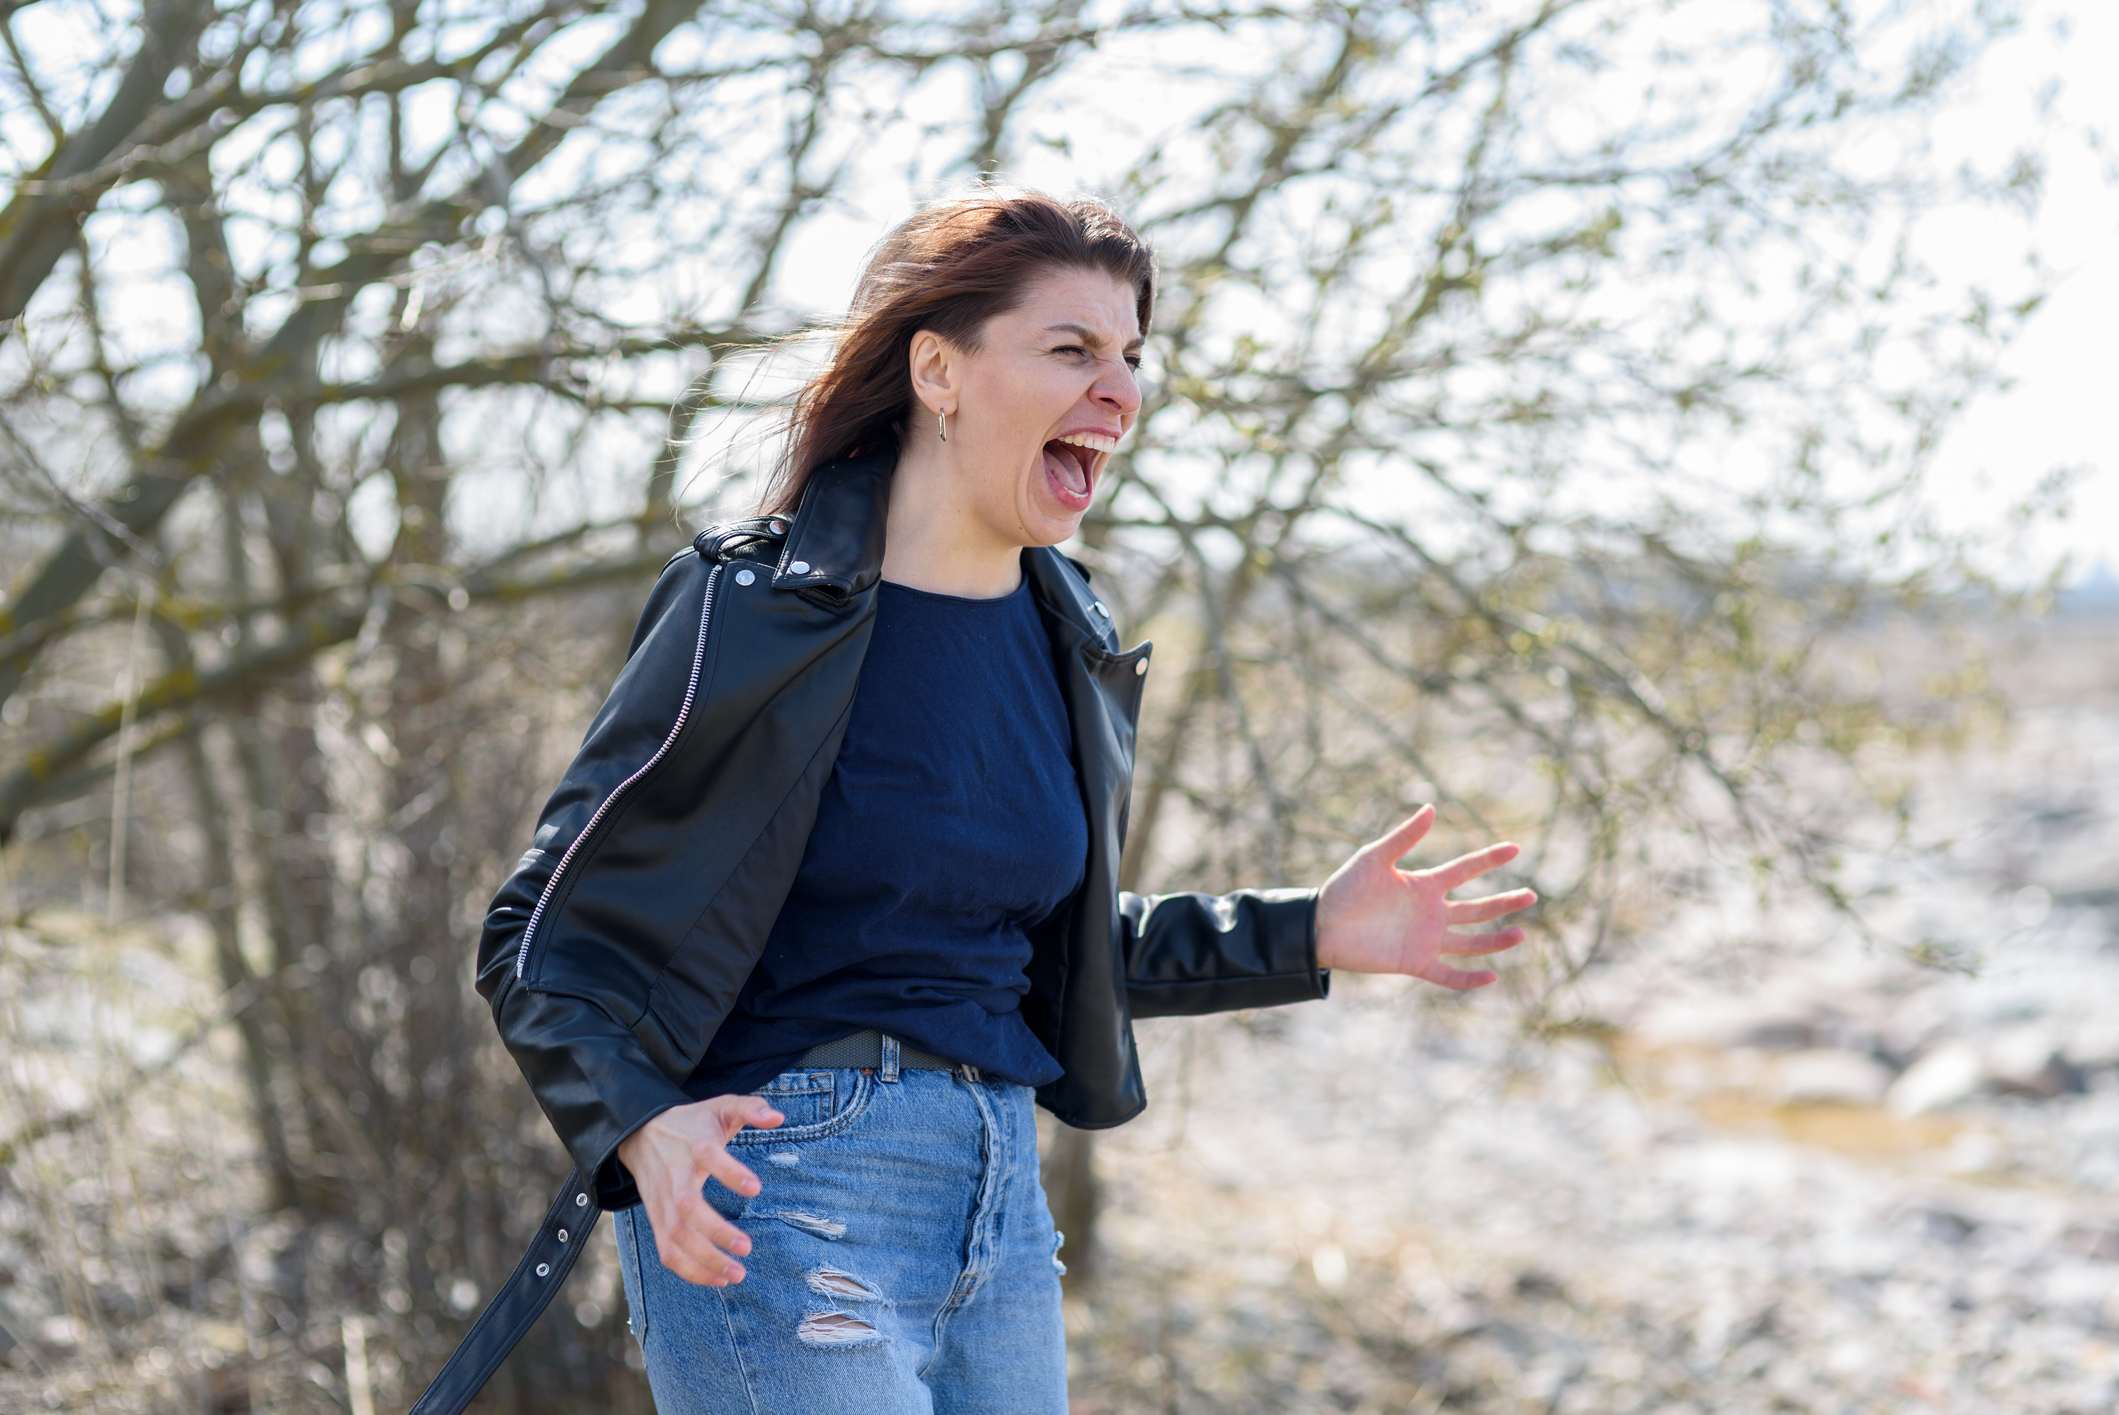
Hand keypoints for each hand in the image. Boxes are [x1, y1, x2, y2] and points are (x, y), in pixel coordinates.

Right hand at [616, 1094, 783, 1285]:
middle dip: (715, 1231)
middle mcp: (675, 1175)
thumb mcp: (720, 1105)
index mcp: (693, 1145)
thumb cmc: (692, 1122)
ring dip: (703, 1260)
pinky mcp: (656, 1218)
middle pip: (686, 1207)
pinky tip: (717, 1279)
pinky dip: (688, 1271)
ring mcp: (661, 1201)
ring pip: (674, 1236)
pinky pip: (666, 1250)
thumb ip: (750, 1107)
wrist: (639, 1133)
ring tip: (737, 1274)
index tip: (757, 1189)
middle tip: (747, 1248)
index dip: (729, 1172)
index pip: (707, 1156)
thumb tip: (779, 1117)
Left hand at [1314, 803, 1534, 988]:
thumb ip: (1404, 837)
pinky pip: (1448, 974)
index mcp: (1424, 885)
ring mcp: (1425, 938)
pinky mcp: (1415, 962)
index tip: (1515, 847)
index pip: (1465, 870)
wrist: (1321, 926)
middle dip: (1503, 902)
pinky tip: (1492, 976)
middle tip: (1531, 895)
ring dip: (1495, 940)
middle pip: (1477, 908)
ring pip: (1470, 941)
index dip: (1489, 859)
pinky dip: (1469, 979)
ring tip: (1521, 934)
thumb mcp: (1374, 858)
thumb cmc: (1345, 889)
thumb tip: (1431, 808)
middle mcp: (1430, 912)